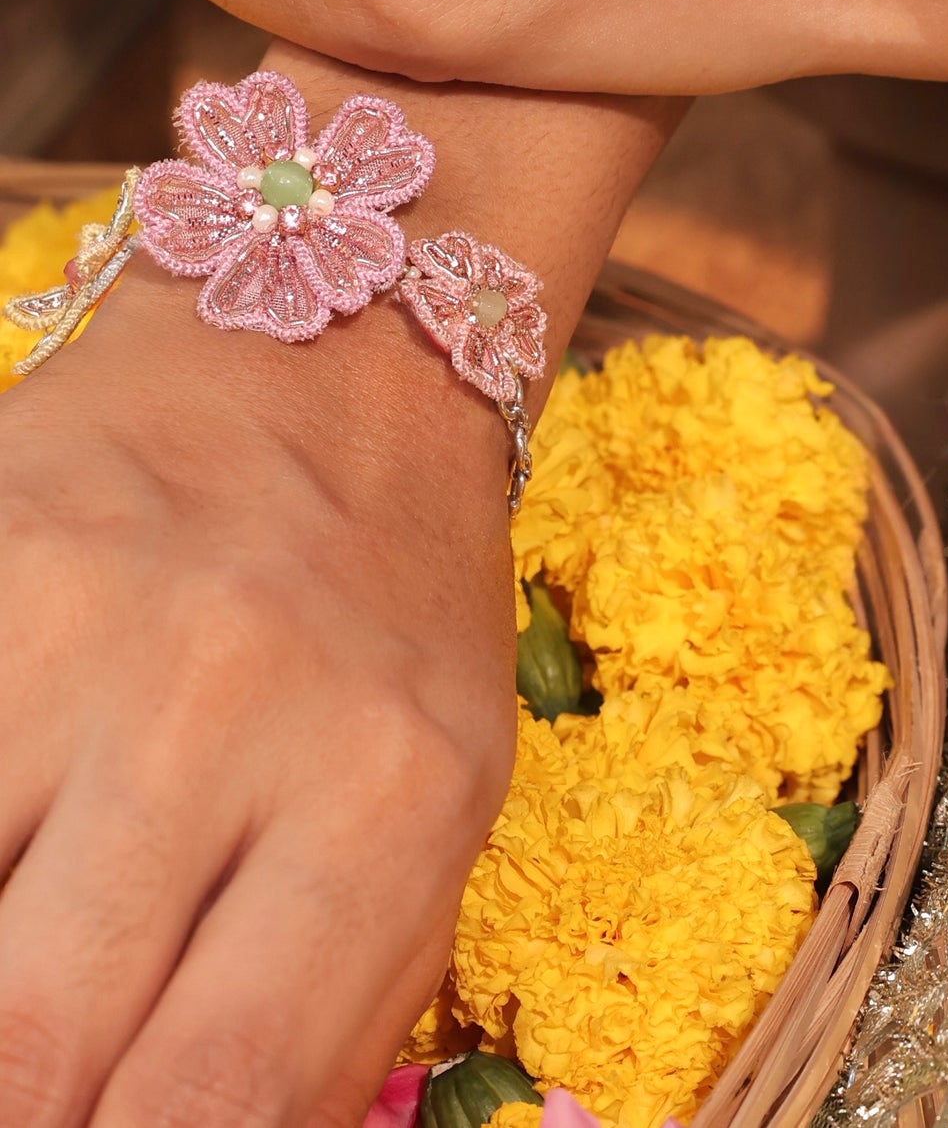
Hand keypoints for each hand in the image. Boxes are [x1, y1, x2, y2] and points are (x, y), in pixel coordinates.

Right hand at [0, 252, 515, 1127]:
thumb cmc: (396, 607)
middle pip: (35, 1050)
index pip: (210, 1105)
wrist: (340, 359)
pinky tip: (12, 849)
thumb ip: (331, 1003)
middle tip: (46, 1077)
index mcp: (394, 796)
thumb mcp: (440, 800)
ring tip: (41, 931)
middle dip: (23, 1109)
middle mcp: (239, 705)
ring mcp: (93, 625)